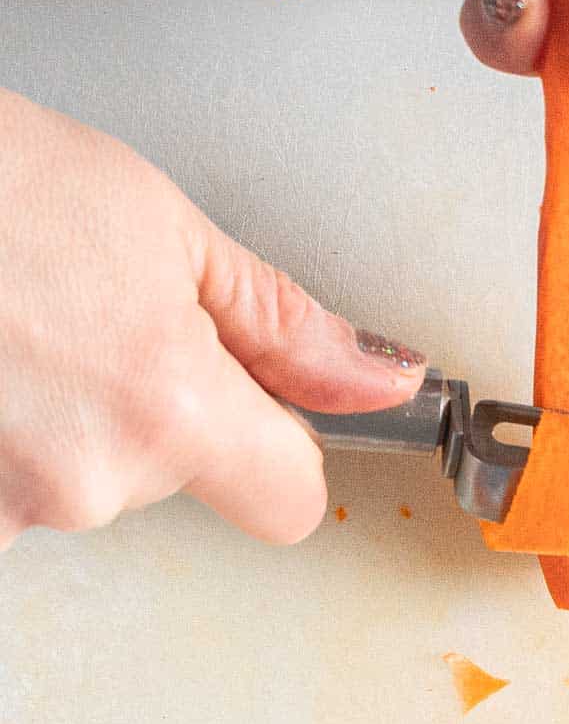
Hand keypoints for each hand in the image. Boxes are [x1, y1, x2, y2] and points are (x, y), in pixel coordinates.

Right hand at [0, 90, 423, 551]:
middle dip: (140, 407)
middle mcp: (83, 482)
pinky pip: (1, 490)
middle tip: (72, 314)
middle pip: (167, 478)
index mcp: (166, 407)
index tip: (257, 409)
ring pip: (71, 482)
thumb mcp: (154, 222)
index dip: (279, 447)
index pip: (290, 500)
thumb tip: (376, 377)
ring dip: (49, 422)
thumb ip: (279, 324)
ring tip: (4, 329)